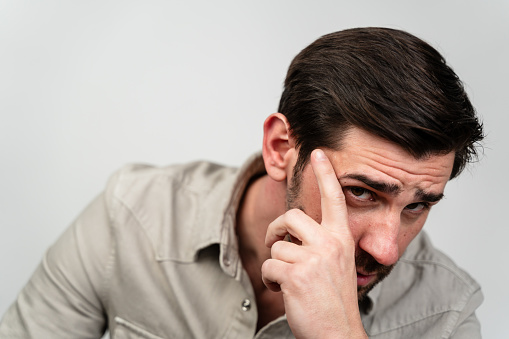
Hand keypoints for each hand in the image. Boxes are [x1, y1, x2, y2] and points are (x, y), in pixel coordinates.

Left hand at [261, 149, 366, 338]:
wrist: (338, 333)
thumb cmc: (334, 300)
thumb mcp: (336, 264)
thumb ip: (321, 243)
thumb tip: (290, 232)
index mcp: (341, 239)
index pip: (334, 199)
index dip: (326, 174)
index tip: (318, 153)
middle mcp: (330, 244)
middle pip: (291, 216)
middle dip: (276, 229)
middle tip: (275, 241)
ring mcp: (313, 259)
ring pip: (276, 247)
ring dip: (275, 265)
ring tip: (288, 280)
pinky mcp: (296, 275)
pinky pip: (268, 267)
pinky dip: (270, 280)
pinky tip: (284, 291)